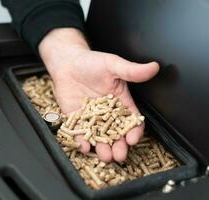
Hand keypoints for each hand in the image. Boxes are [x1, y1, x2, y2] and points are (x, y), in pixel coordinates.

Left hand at [39, 28, 158, 161]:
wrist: (67, 63)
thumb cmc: (91, 63)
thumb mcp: (112, 65)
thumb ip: (131, 70)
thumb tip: (154, 67)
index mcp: (120, 102)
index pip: (131, 121)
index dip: (134, 131)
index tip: (133, 138)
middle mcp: (107, 113)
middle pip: (116, 134)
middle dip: (119, 146)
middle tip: (120, 155)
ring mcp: (91, 118)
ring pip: (99, 137)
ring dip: (103, 148)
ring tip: (105, 156)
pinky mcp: (76, 119)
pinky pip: (80, 133)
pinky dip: (82, 141)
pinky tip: (84, 146)